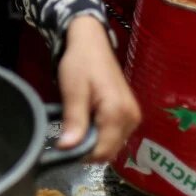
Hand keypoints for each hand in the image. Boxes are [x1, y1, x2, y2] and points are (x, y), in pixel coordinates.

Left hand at [56, 15, 140, 161]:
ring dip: (93, 141)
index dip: (80, 154)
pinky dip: (99, 133)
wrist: (92, 42)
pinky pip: (115, 135)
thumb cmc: (80, 63)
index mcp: (118, 113)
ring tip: (77, 124)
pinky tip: (87, 120)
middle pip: (108, 151)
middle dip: (87, 148)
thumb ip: (74, 121)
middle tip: (68, 133)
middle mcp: (131, 118)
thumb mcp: (73, 91)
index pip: (102, 152)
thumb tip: (67, 148)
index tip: (63, 144)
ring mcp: (133, 117)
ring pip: (111, 145)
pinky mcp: (129, 114)